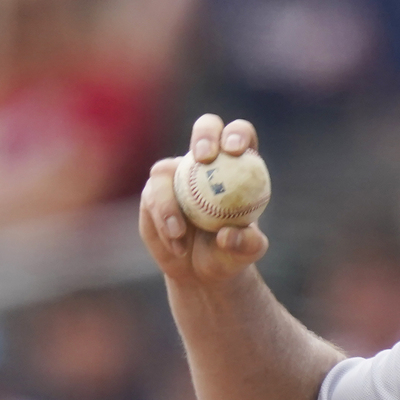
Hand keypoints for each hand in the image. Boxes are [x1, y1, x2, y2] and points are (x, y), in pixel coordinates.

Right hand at [139, 115, 268, 285]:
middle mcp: (208, 162)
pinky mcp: (153, 192)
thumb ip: (246, 243)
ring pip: (166, 170)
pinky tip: (176, 243)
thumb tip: (227, 234)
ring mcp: (177, 174)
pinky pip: (152, 198)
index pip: (241, 136)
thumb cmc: (231, 254)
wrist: (200, 270)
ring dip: (170, 203)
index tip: (234, 150)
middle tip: (203, 158)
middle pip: (206, 129)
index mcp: (239, 166)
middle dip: (204, 135)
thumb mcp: (247, 252)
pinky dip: (163, 221)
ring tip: (180, 235)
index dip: (238, 134)